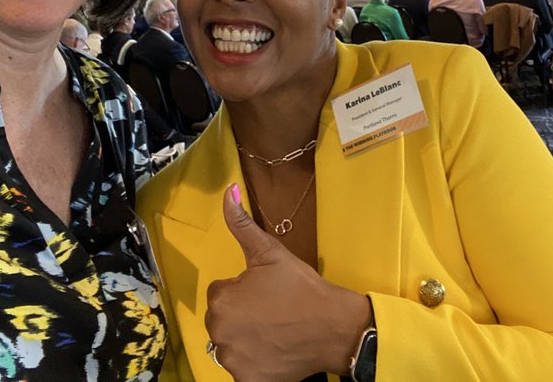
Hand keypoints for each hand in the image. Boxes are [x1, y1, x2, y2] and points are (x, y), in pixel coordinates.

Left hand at [205, 185, 369, 381]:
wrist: (334, 327)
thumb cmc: (301, 288)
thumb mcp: (270, 252)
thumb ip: (241, 223)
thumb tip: (227, 190)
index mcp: (221, 300)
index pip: (222, 293)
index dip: (245, 291)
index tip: (267, 293)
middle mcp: (219, 333)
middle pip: (223, 321)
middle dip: (242, 315)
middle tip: (273, 312)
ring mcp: (232, 361)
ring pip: (231, 345)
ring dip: (246, 339)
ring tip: (275, 331)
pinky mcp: (247, 381)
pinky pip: (242, 369)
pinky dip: (255, 364)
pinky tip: (275, 352)